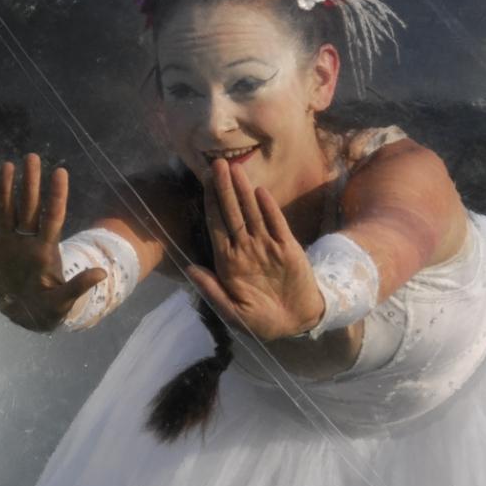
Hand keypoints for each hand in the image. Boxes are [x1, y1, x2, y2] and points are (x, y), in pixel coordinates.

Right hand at [0, 154, 105, 331]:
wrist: (26, 316)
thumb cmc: (48, 309)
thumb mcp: (63, 301)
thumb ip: (78, 287)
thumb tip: (101, 273)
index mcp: (45, 250)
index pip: (53, 217)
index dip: (56, 195)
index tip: (60, 172)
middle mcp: (27, 240)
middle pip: (30, 206)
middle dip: (31, 183)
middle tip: (32, 157)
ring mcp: (9, 243)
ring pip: (7, 210)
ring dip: (6, 188)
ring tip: (8, 165)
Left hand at [183, 160, 325, 340]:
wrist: (296, 322)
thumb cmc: (261, 321)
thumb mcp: (233, 313)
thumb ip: (212, 290)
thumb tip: (190, 269)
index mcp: (228, 262)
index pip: (216, 226)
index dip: (209, 204)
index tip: (202, 183)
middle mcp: (246, 249)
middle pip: (232, 213)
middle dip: (224, 189)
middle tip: (216, 163)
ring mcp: (267, 246)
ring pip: (252, 213)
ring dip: (244, 192)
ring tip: (236, 168)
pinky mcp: (287, 248)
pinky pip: (277, 224)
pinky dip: (268, 209)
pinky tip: (260, 193)